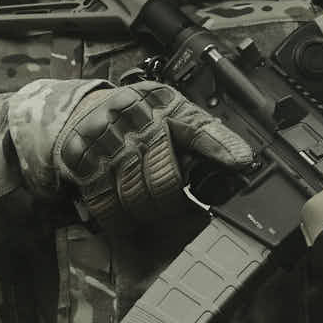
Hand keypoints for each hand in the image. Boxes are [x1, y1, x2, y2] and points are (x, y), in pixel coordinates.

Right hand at [11, 78, 255, 224]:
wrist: (81, 112)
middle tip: (174, 209)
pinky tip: (127, 218)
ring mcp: (105, 138)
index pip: (197, 127)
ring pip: (135, 195)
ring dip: (147, 213)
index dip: (220, 146)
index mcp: (163, 104)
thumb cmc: (136, 120)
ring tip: (150, 212)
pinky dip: (119, 219)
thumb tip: (242, 159)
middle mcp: (133, 116)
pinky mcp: (81, 158)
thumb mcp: (172, 116)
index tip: (241, 162)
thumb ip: (203, 135)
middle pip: (165, 176)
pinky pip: (105, 203)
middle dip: (171, 202)